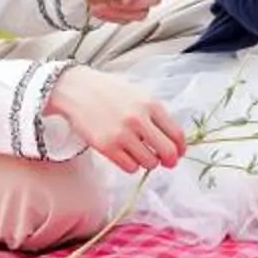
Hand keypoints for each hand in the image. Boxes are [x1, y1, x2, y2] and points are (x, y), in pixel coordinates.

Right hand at [48, 66, 185, 171]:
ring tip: (140, 153)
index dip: (181, 148)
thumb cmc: (109, 91)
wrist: (77, 89)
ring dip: (148, 162)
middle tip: (166, 162)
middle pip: (167, 152)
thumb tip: (173, 140)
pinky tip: (126, 155)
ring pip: (149, 163)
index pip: (177, 134)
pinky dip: (131, 165)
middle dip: (170, 160)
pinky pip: (130, 167)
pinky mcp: (107, 147)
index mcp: (151, 104)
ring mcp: (122, 134)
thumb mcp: (138, 94)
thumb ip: (156, 114)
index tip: (179, 153)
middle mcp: (139, 119)